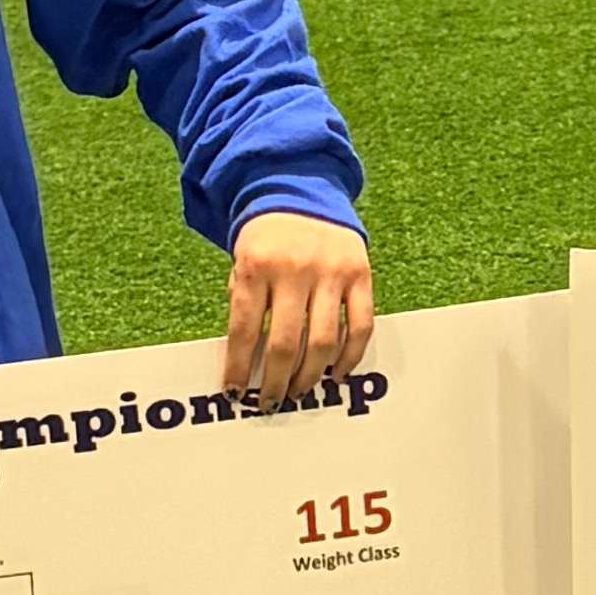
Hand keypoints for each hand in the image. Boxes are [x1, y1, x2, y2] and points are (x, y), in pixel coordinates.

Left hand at [223, 212, 374, 409]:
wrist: (300, 192)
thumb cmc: (266, 240)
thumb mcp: (242, 263)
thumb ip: (244, 305)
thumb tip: (246, 363)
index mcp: (255, 265)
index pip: (245, 330)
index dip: (240, 367)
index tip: (235, 393)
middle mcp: (294, 268)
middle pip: (286, 343)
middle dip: (276, 382)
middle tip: (270, 402)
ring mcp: (330, 272)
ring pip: (323, 341)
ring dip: (310, 376)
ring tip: (299, 392)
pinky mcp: (359, 274)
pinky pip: (359, 326)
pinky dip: (349, 357)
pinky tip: (335, 374)